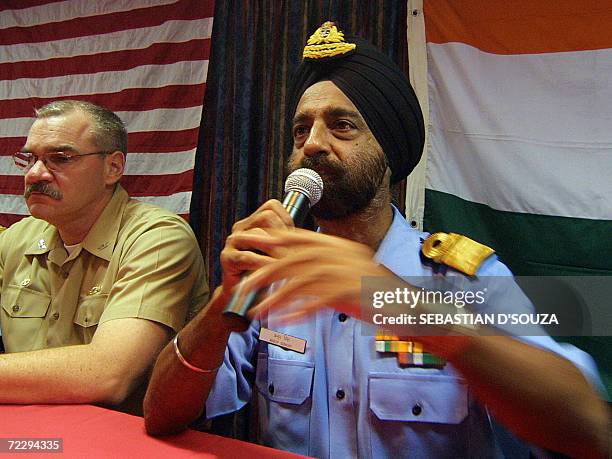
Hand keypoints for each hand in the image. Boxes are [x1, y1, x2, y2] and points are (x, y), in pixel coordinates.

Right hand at [219, 200, 294, 299]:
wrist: (245, 296)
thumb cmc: (264, 272)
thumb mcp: (278, 252)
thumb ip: (288, 239)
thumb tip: (309, 235)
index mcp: (253, 222)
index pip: (271, 207)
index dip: (286, 220)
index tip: (294, 238)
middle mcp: (241, 227)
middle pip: (266, 216)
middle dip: (283, 234)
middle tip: (293, 252)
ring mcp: (232, 241)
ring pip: (258, 233)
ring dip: (276, 249)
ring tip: (287, 262)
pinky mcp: (226, 257)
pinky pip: (247, 256)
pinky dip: (263, 263)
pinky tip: (273, 270)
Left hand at [230, 228, 390, 321]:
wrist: (410, 308)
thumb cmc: (380, 294)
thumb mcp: (354, 272)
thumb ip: (329, 267)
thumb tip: (301, 270)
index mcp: (344, 248)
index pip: (306, 238)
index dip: (280, 241)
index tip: (260, 247)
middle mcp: (344, 256)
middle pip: (298, 258)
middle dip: (268, 270)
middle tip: (247, 283)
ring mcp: (348, 274)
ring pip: (302, 282)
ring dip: (276, 297)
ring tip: (258, 310)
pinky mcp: (352, 294)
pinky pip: (318, 303)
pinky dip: (298, 313)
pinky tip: (283, 322)